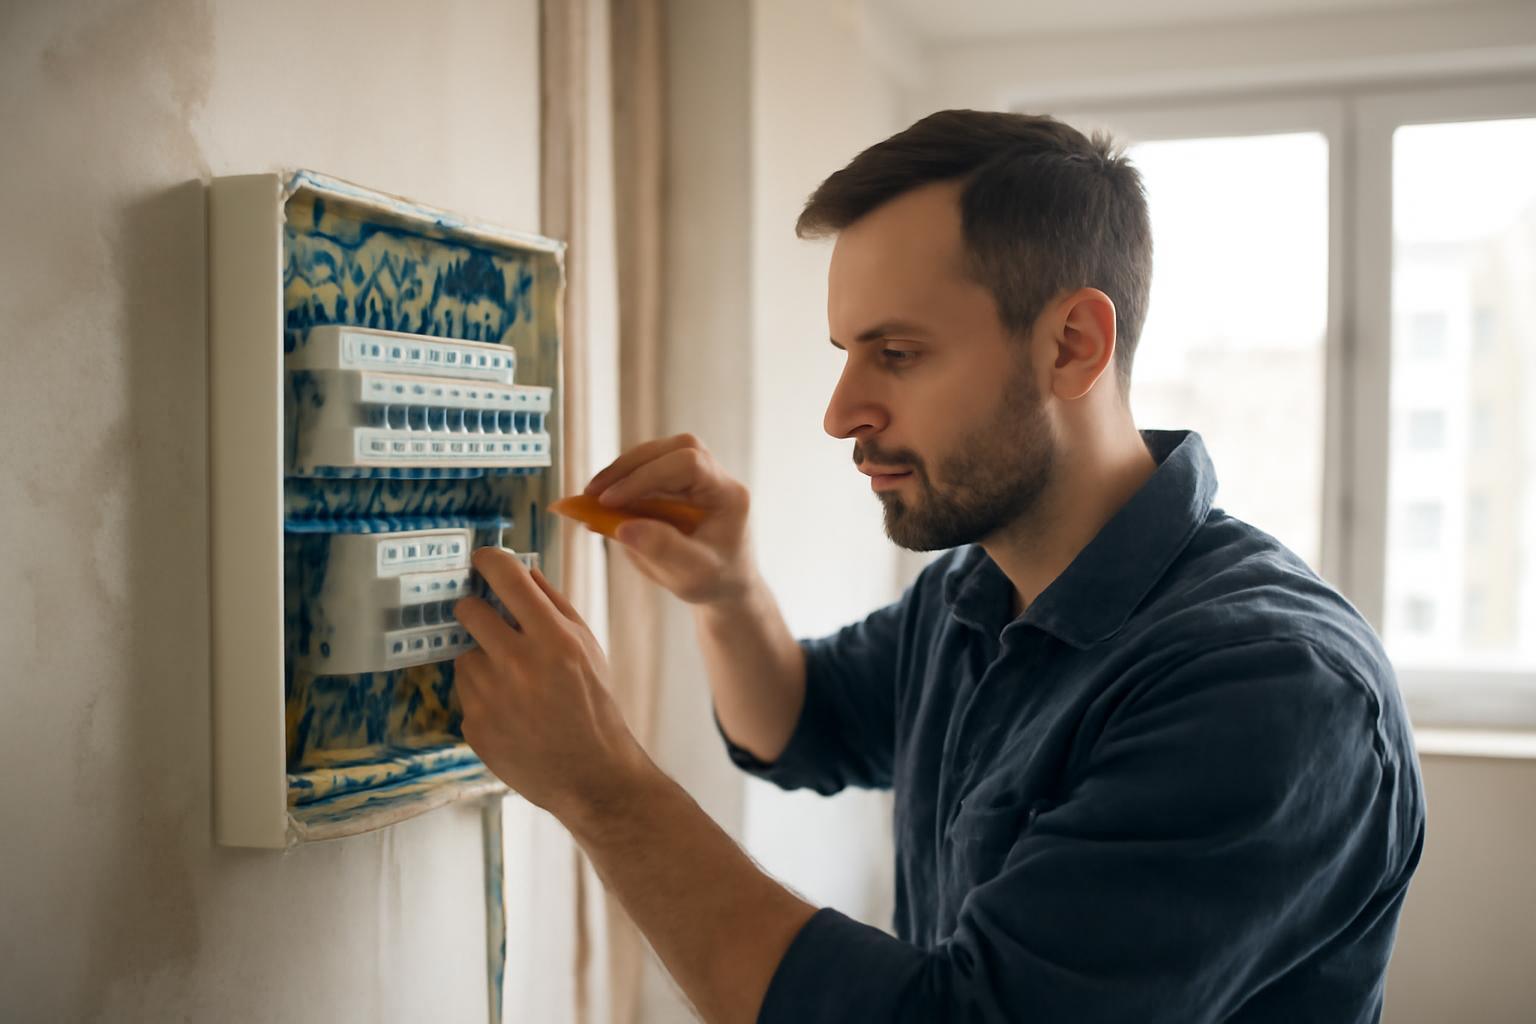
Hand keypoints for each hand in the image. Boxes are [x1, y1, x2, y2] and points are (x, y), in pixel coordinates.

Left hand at [452, 547, 652, 822]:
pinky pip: (465, 692)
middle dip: (476, 611)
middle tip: (491, 623)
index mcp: (553, 639)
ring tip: (515, 685)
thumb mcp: (588, 646)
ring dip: (484, 661)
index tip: (482, 559)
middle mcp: (518, 664)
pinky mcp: (474, 725)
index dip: (488, 560)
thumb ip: (554, 603)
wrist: (591, 774)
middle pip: (468, 610)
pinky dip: (483, 696)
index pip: (506, 577)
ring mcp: (491, 697)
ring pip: (465, 655)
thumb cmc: (594, 704)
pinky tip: (511, 712)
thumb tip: (521, 568)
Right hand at [585, 433, 756, 605]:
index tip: (610, 501)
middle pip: (673, 449)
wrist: (723, 585)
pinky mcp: (677, 483)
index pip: (688, 464)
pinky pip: (648, 470)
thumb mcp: (693, 574)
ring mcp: (697, 477)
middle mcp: (715, 477)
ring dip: (622, 471)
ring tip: (591, 497)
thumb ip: (663, 550)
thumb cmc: (715, 580)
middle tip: (592, 492)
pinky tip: (601, 503)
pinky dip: (623, 482)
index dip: (646, 476)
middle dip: (629, 467)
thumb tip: (622, 528)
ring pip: (658, 454)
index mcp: (728, 494)